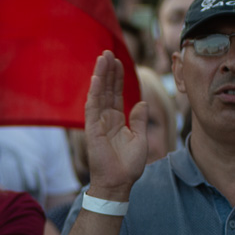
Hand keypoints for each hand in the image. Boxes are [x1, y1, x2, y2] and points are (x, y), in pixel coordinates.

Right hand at [84, 51, 147, 197]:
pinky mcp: (92, 127)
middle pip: (107, 89)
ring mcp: (98, 122)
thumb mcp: (140, 139)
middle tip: (108, 52)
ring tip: (102, 57)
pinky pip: (93, 105)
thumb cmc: (129, 165)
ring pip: (99, 93)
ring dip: (100, 75)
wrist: (119, 182)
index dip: (117, 78)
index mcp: (117, 120)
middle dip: (108, 71)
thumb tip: (142, 103)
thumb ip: (139, 120)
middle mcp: (106, 118)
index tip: (118, 62)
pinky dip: (95, 90)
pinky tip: (97, 77)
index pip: (116, 94)